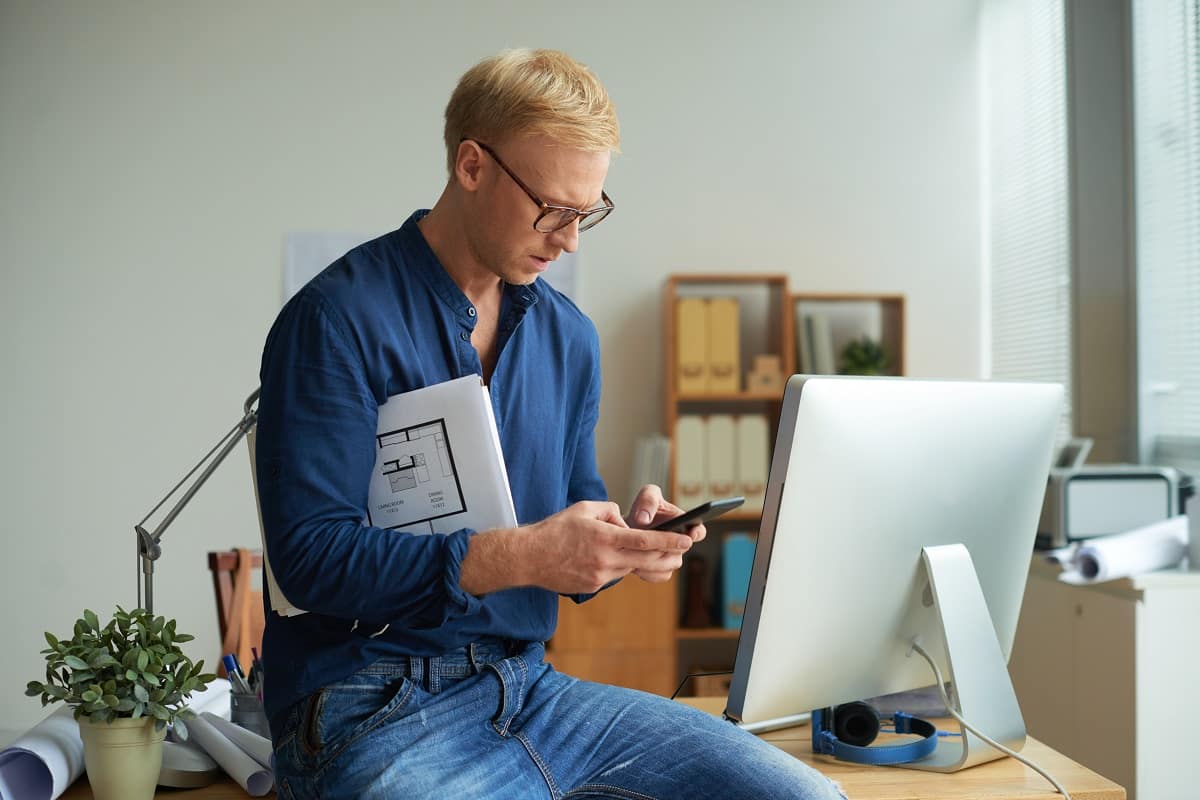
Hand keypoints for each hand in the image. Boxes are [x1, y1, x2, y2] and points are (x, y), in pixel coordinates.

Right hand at [519, 500, 693, 593]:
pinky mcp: (593, 586)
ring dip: (638, 559)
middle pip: (646, 559)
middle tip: (681, 550)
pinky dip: (617, 565)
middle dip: (667, 555)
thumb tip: (626, 522)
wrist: (529, 557)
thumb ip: (610, 511)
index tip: (686, 540)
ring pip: (630, 567)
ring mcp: (600, 576)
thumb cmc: (555, 529)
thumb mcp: (584, 508)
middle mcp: (605, 559)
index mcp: (605, 537)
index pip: (646, 540)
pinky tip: (605, 558)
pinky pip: (614, 575)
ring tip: (637, 549)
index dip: (669, 541)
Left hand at [625, 484, 704, 582]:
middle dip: (666, 548)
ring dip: (653, 560)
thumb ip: (648, 500)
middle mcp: (680, 544)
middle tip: (653, 544)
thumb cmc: (643, 510)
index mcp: (685, 524)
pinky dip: (647, 571)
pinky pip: (658, 575)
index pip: (699, 531)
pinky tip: (634, 564)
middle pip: (680, 552)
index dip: (697, 533)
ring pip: (668, 566)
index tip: (690, 533)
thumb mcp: (647, 496)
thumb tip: (644, 519)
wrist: (626, 529)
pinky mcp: (660, 571)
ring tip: (638, 553)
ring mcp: (671, 559)